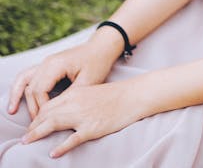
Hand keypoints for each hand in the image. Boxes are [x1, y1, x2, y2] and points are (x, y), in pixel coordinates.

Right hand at [8, 39, 120, 120]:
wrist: (101, 47)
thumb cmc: (97, 63)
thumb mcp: (88, 82)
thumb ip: (71, 96)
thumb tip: (57, 113)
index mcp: (56, 65)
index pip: (40, 90)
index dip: (42, 108)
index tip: (48, 120)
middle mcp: (47, 62)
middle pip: (31, 87)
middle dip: (32, 107)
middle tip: (35, 125)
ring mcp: (46, 62)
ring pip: (24, 79)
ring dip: (18, 95)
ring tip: (12, 111)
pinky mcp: (47, 65)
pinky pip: (28, 75)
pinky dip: (21, 86)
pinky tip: (17, 99)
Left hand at [21, 81, 139, 158]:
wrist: (133, 96)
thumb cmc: (114, 95)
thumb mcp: (90, 93)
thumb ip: (75, 101)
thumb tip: (61, 113)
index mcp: (75, 93)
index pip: (49, 105)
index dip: (37, 116)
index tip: (32, 126)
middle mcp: (76, 103)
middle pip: (47, 114)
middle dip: (34, 126)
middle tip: (26, 137)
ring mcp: (83, 116)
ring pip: (54, 124)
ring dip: (39, 133)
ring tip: (28, 142)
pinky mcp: (92, 128)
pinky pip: (73, 139)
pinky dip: (62, 146)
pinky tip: (54, 153)